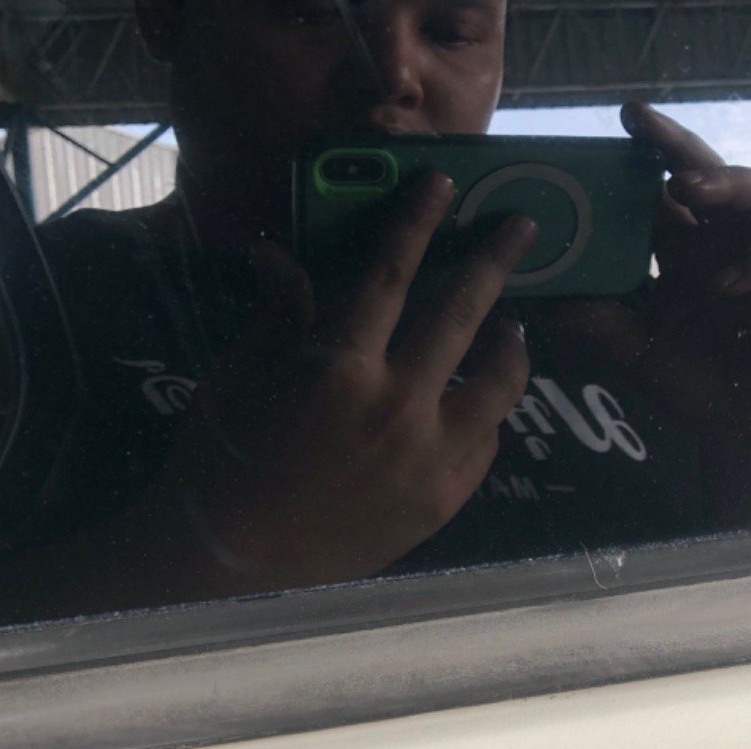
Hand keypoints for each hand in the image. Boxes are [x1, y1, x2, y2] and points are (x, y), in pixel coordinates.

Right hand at [138, 173, 536, 591]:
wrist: (234, 563)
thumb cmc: (226, 460)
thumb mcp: (240, 375)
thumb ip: (280, 312)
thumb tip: (281, 253)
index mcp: (341, 367)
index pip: (390, 275)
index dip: (417, 222)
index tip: (443, 185)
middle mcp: (397, 407)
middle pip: (463, 315)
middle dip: (496, 261)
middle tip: (524, 228)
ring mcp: (429, 458)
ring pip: (499, 385)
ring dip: (511, 345)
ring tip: (512, 326)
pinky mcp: (444, 501)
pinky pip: (486, 442)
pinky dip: (487, 414)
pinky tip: (479, 400)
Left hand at [544, 102, 750, 523]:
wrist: (748, 434)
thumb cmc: (695, 386)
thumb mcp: (633, 353)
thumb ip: (594, 323)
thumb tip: (538, 298)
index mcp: (684, 249)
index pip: (662, 190)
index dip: (641, 157)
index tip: (611, 130)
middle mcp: (725, 243)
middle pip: (708, 172)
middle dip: (675, 143)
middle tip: (637, 122)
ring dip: (725, 183)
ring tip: (685, 186)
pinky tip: (726, 282)